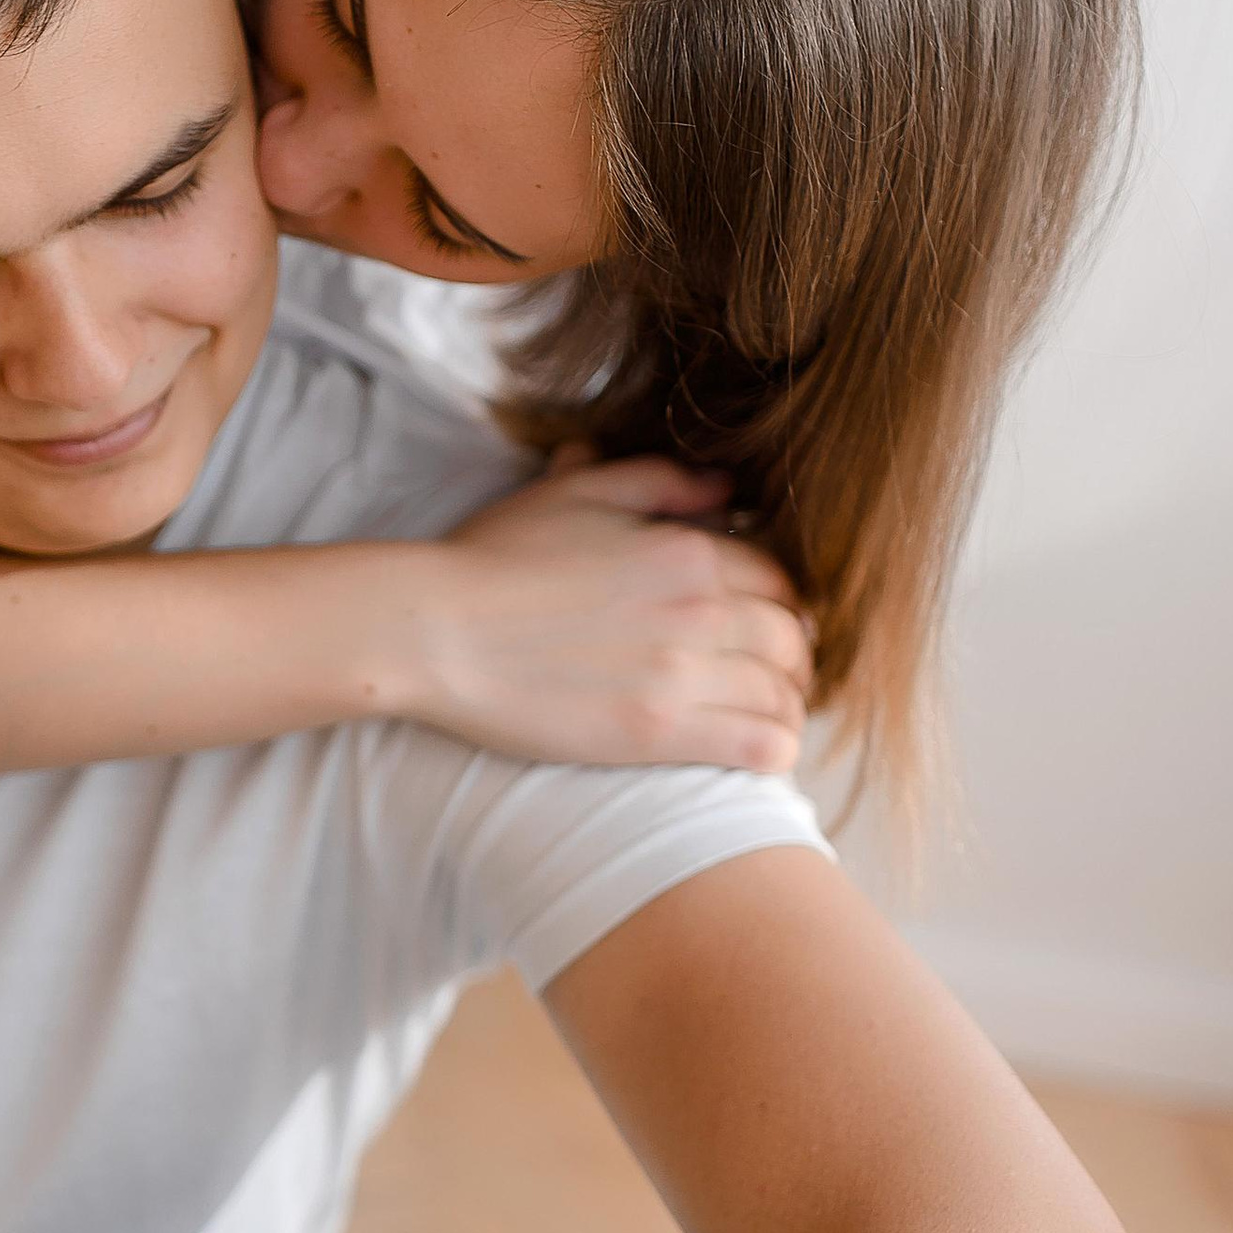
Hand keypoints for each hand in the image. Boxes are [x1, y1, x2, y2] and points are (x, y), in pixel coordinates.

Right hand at [371, 460, 812, 773]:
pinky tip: (766, 750)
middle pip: (791, 640)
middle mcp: (699, 609)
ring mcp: (681, 674)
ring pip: (784, 694)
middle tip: (779, 677)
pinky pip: (760, 744)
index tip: (771, 626)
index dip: (784, 605)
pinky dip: (778, 747)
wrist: (436, 629)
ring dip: (790, 705)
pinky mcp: (657, 733)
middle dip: (796, 659)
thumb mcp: (577, 493)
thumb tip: (726, 488)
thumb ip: (660, 482)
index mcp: (687, 551)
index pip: (778, 581)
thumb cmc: (492, 558)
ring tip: (773, 716)